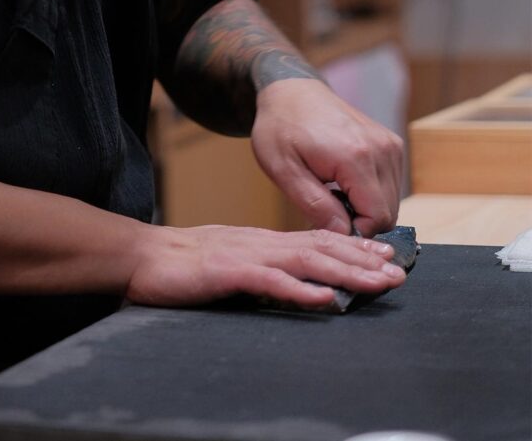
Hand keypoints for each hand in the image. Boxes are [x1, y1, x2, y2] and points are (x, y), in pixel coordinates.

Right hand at [126, 225, 404, 307]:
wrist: (140, 255)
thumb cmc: (180, 263)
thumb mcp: (229, 259)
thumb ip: (260, 266)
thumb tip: (293, 279)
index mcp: (260, 240)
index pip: (316, 240)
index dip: (354, 248)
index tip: (385, 257)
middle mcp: (260, 243)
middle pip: (321, 248)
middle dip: (364, 261)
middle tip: (399, 272)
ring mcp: (245, 255)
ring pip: (306, 260)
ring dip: (346, 273)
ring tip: (378, 284)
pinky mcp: (227, 271)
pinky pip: (270, 280)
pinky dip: (300, 289)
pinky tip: (325, 298)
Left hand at [251, 79, 403, 236]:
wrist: (292, 92)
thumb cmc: (280, 128)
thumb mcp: (282, 170)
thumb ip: (315, 204)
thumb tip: (343, 233)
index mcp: (356, 158)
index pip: (378, 218)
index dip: (354, 232)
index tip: (325, 224)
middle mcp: (382, 150)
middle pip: (388, 213)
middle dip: (358, 222)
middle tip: (323, 210)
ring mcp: (391, 145)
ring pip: (391, 202)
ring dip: (364, 208)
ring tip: (330, 194)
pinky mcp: (392, 145)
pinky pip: (390, 185)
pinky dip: (370, 194)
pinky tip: (342, 184)